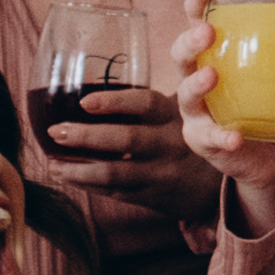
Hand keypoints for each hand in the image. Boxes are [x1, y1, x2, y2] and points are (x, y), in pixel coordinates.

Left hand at [19, 82, 213, 225]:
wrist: (221, 186)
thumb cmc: (189, 136)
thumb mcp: (183, 111)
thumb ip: (150, 99)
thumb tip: (91, 78)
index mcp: (175, 114)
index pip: (145, 103)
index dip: (114, 102)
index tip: (84, 102)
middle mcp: (171, 143)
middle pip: (126, 139)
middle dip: (86, 136)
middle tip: (55, 131)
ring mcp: (162, 172)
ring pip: (116, 173)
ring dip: (78, 168)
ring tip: (52, 161)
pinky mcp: (154, 196)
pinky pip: (116, 192)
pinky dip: (87, 184)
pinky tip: (66, 175)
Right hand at [167, 21, 274, 211]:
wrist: (271, 159)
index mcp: (219, 53)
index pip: (199, 19)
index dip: (198, 0)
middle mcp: (198, 78)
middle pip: (180, 53)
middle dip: (190, 40)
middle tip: (208, 32)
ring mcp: (197, 112)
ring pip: (184, 94)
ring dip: (195, 83)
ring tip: (212, 75)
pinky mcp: (203, 141)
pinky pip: (209, 137)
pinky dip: (221, 136)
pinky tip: (236, 136)